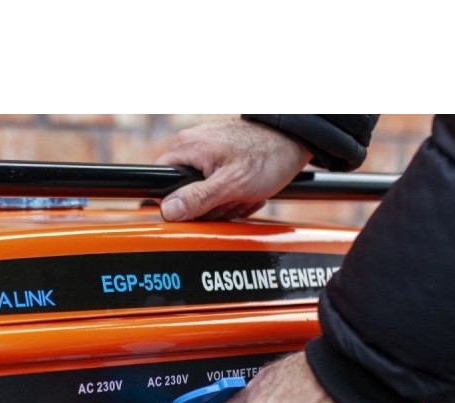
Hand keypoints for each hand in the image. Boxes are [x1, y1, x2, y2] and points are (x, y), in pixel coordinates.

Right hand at [156, 118, 310, 220]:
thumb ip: (197, 198)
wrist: (295, 141)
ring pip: (202, 195)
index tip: (199, 210)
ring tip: (243, 194)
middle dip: (210, 207)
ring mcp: (206, 154)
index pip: (159, 184)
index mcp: (185, 148)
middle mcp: (191, 148)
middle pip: (183, 195)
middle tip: (232, 200)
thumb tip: (167, 211)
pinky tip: (247, 192)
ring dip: (225, 203)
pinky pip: (216, 188)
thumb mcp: (231, 184)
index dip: (177, 205)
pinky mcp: (220, 161)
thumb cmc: (267, 155)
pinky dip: (233, 196)